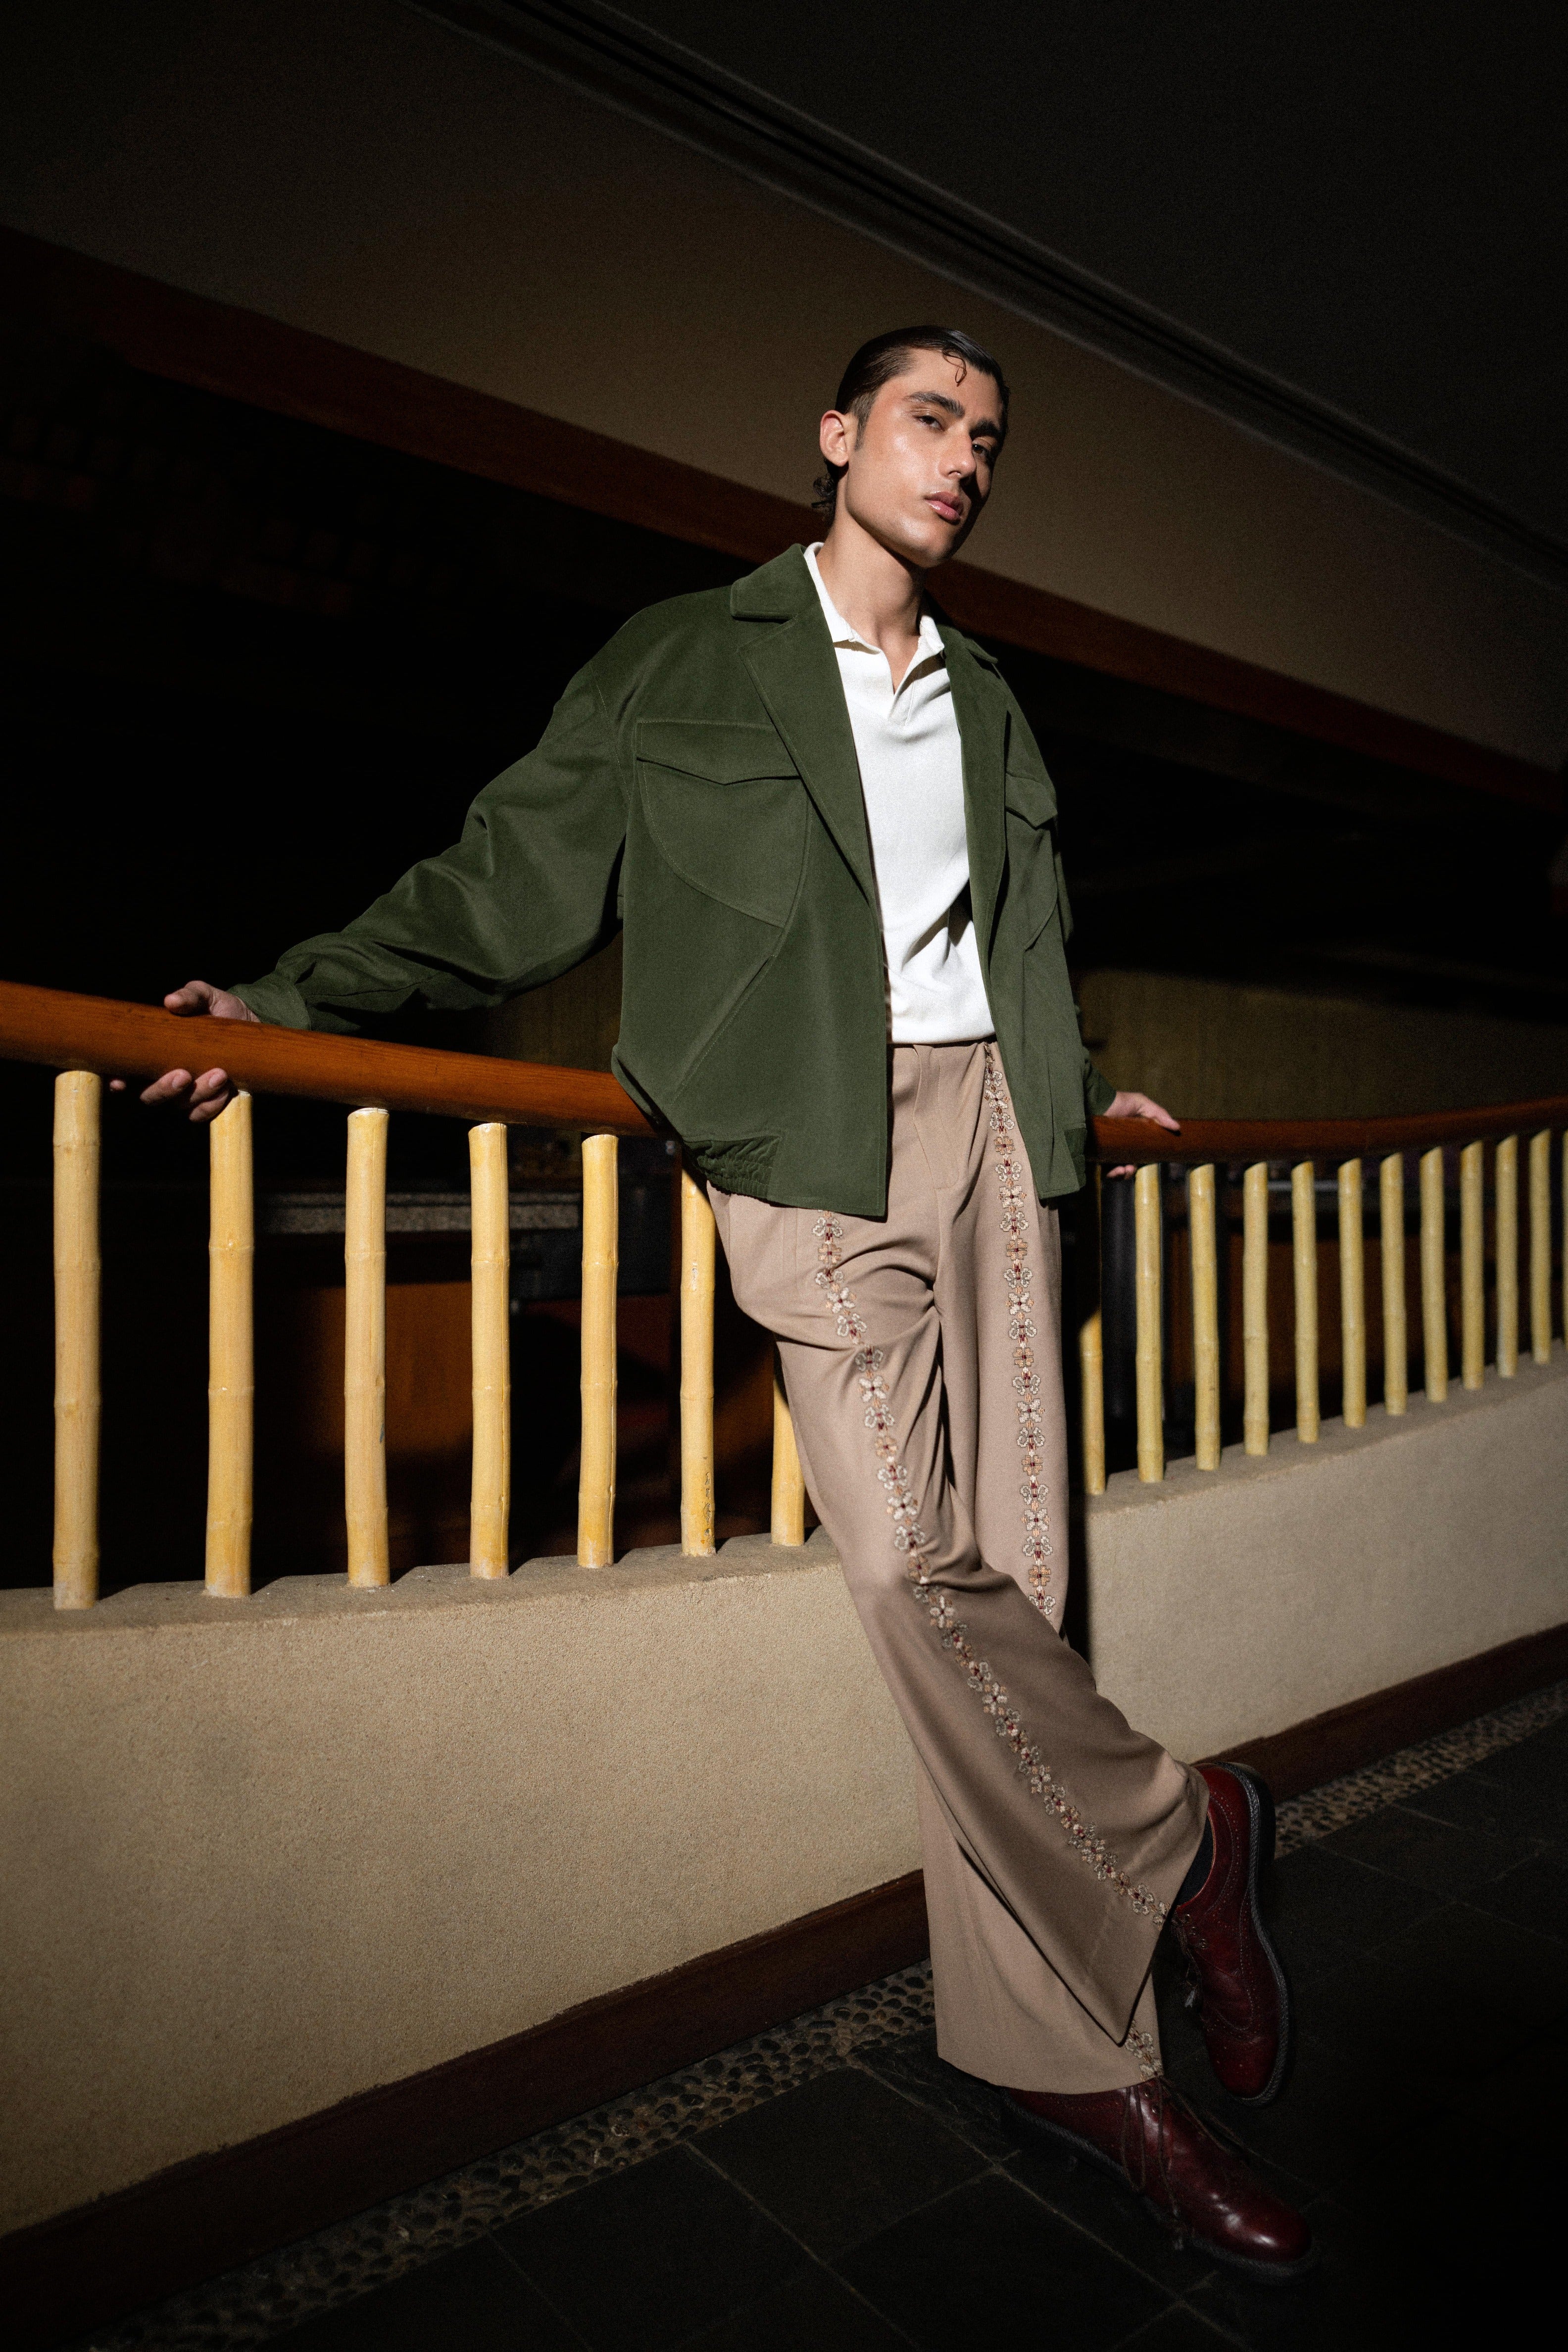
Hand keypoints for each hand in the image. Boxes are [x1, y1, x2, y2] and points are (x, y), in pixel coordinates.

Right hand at [109, 981, 259, 1122]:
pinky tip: (226, 1090)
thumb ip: (190, 995)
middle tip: (184, 1075)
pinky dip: (213, 1105)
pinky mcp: (210, 1102)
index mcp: (152, 1054)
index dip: (115, 1080)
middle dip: (164, 1089)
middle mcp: (164, 1077)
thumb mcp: (206, 997)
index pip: (123, 1073)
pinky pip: (203, 1114)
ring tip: (220, 1073)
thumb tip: (171, 1001)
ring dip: (198, 1093)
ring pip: (180, 1106)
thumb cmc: (220, 1011)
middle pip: (150, 1097)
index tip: (119, 1081)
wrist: (254, 1027)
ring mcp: (186, 1093)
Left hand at [1101, 1088, 1179, 1179]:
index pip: (1139, 1155)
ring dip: (1121, 1175)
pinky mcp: (1095, 1155)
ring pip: (1116, 1171)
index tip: (1148, 1161)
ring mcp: (1106, 1152)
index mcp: (1131, 1138)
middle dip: (1130, 1172)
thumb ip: (1159, 1114)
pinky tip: (1115, 1170)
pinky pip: (1103, 1171)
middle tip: (1130, 1168)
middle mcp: (1118, 1147)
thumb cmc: (1118, 1101)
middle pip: (1127, 1166)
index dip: (1144, 1161)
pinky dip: (1110, 1174)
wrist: (1097, 1100)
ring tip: (1123, 1170)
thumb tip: (1177, 1127)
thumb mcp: (1141, 1104)